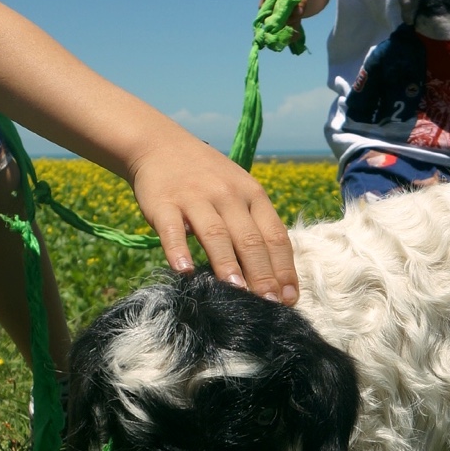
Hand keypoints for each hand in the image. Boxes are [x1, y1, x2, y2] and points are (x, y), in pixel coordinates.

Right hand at [129, 137, 299, 303]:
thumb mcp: (239, 192)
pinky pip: (173, 229)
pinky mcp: (164, 203)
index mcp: (253, 195)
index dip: (284, 268)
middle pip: (250, 239)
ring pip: (216, 234)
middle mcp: (228, 195)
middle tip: (269, 305)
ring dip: (227, 265)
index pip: (275, 235)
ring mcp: (195, 198)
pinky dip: (178, 250)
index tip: (289, 298)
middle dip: (262, 274)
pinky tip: (183, 271)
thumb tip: (273, 277)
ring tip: (236, 292)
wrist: (160, 145)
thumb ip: (254, 226)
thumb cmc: (207, 177)